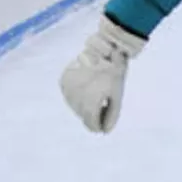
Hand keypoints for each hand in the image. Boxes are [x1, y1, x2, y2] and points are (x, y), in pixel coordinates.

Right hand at [60, 16, 146, 133]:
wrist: (103, 50)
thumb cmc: (114, 74)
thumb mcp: (117, 95)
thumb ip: (112, 115)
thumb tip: (106, 131)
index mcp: (91, 100)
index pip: (90, 122)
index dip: (97, 127)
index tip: (101, 129)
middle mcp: (76, 95)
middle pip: (82, 115)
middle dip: (92, 115)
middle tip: (103, 107)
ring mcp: (68, 87)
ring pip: (74, 106)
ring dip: (84, 106)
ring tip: (96, 95)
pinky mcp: (64, 80)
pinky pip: (69, 95)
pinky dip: (77, 96)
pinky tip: (87, 89)